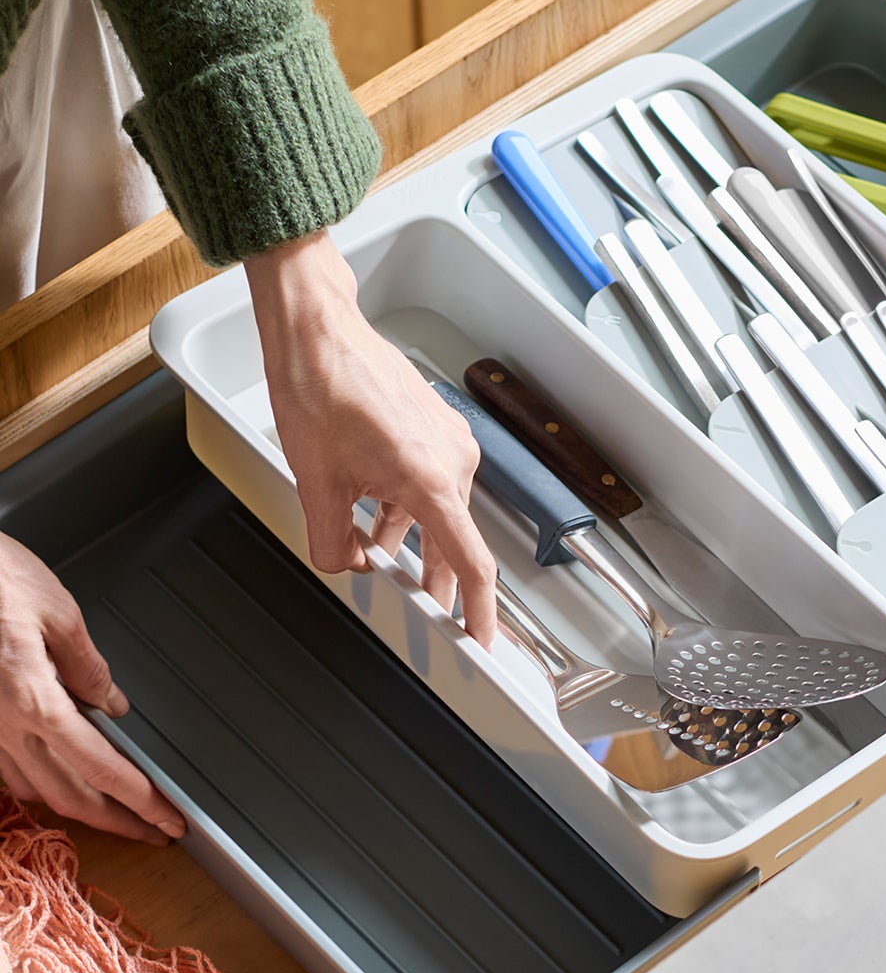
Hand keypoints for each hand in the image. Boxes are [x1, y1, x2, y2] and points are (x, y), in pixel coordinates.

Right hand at [0, 534, 186, 842]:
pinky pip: (6, 770)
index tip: (168, 820)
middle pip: (69, 797)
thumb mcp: (58, 612)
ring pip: (33, 791)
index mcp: (34, 701)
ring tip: (115, 813)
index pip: (102, 770)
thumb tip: (111, 704)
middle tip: (153, 831)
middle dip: (116, 822)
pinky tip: (58, 781)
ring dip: (77, 808)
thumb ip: (88, 665)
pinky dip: (39, 784)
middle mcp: (2, 726)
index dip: (141, 802)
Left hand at [245, 232, 497, 645]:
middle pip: (454, 539)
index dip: (479, 611)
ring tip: (381, 554)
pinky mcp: (438, 426)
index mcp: (432, 480)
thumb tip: (348, 563)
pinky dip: (409, 504)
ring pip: (439, 509)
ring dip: (414, 537)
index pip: (471, 563)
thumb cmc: (321, 388)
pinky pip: (432, 480)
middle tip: (428, 612)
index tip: (482, 640)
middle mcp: (453, 460)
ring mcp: (449, 440)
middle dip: (437, 579)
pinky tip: (378, 512)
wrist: (318, 333)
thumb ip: (334, 543)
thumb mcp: (317, 485)